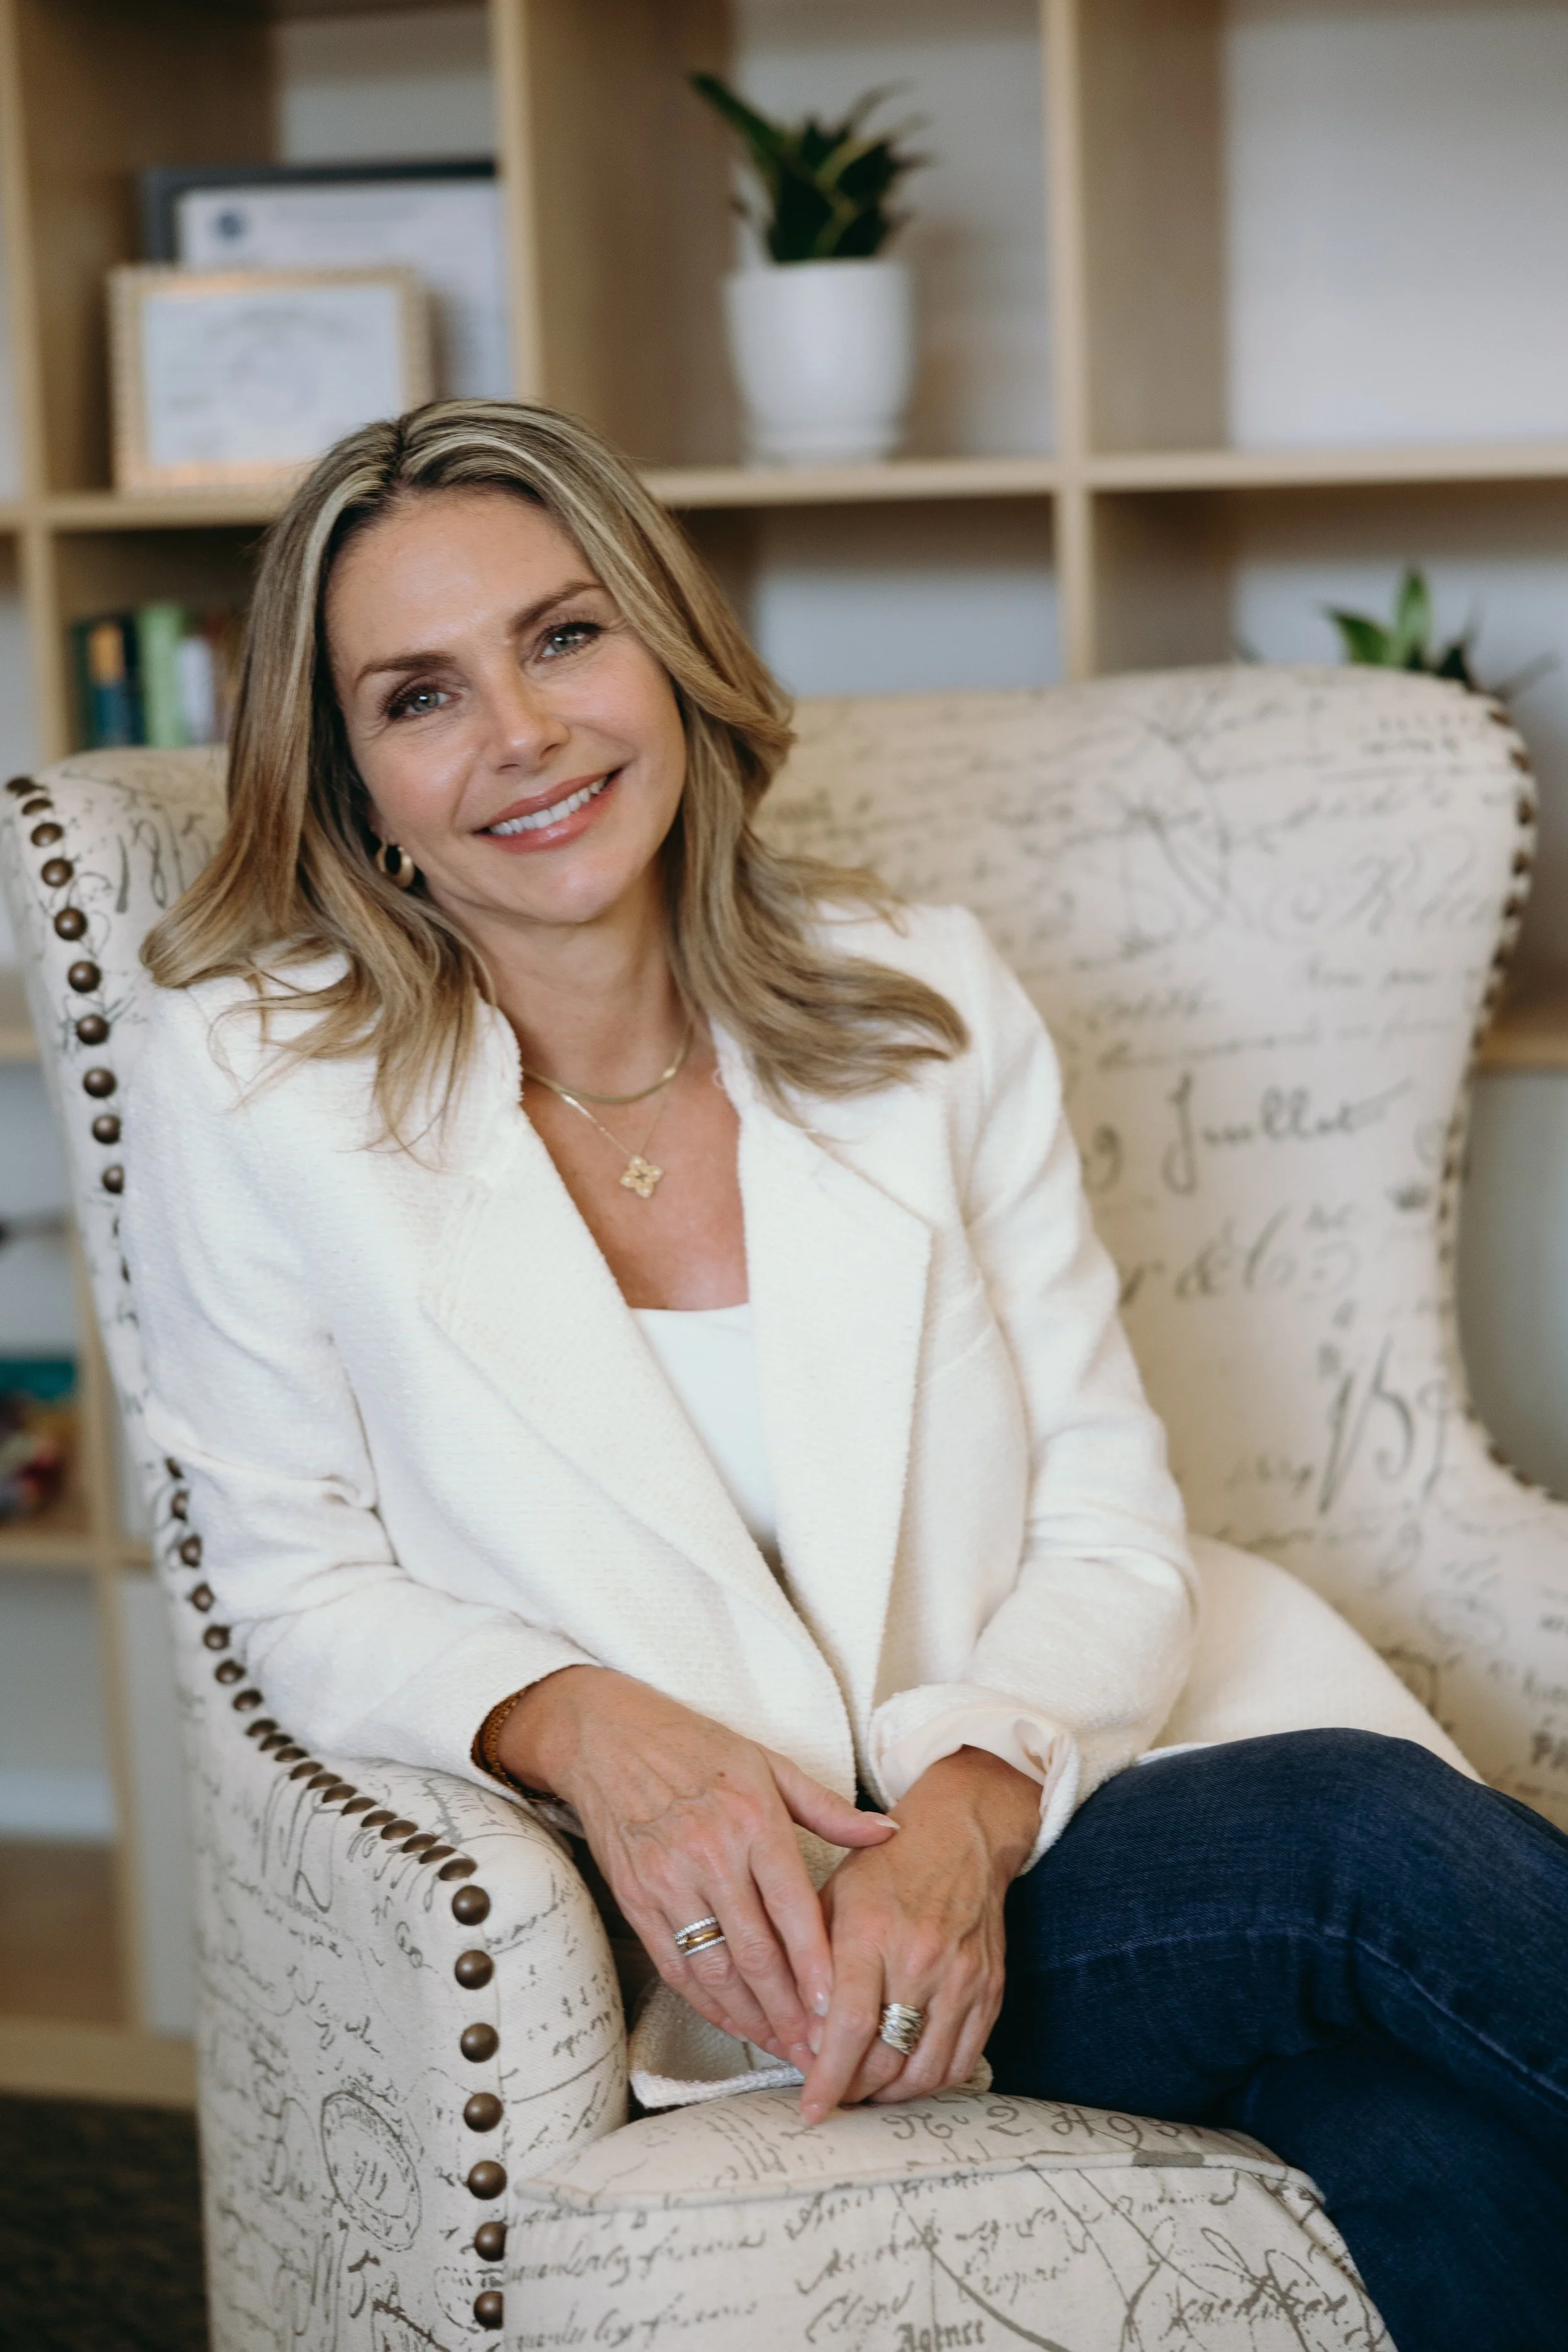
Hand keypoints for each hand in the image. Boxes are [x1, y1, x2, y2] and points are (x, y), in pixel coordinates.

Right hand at [498, 1665, 896, 2069]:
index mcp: (751, 1819)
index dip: (815, 1965)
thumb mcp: (768, 1763)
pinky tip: (734, 2022)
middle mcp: (709, 1854)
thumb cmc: (694, 1746)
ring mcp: (668, 1881)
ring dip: (752, 2018)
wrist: (606, 1737)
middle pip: (756, 1952)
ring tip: (784, 2048)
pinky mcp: (637, 1900)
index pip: (791, 1908)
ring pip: (716, 1968)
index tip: (838, 2009)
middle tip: (819, 2051)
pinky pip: (675, 1965)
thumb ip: (829, 1808)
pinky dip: (707, 2002)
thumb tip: (888, 1832)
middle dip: (791, 2010)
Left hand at [799, 1747, 1038, 2124]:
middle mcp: (921, 1959)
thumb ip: (812, 1964)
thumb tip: (799, 2036)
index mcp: (873, 1933)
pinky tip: (905, 2075)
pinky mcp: (989, 1991)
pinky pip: (961, 2062)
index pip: (848, 2028)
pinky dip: (929, 2082)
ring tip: (866, 2087)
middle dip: (853, 2089)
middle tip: (833, 2092)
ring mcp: (962, 1978)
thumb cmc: (887, 1866)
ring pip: (924, 2072)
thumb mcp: (832, 1897)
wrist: (961, 1836)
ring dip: (890, 2093)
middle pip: (885, 2059)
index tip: (811, 2108)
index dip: (826, 2078)